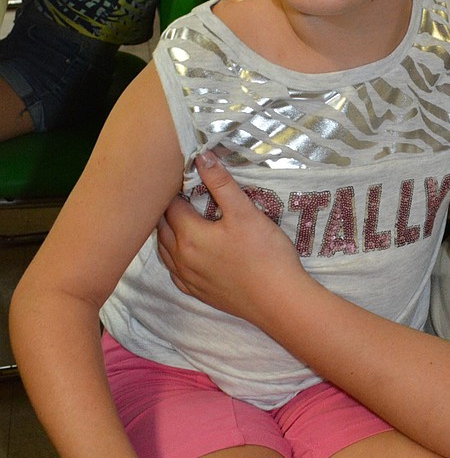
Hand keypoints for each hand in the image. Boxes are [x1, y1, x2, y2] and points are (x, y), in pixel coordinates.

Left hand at [157, 151, 297, 322]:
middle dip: (167, 209)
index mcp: (189, 235)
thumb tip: (201, 157)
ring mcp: (188, 279)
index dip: (176, 189)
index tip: (184, 178)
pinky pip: (175, 272)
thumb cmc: (264, 254)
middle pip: (162, 228)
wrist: (278, 300)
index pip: (171, 205)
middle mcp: (181, 258)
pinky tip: (184, 253)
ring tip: (178, 219)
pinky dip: (174, 257)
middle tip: (180, 194)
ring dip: (167, 233)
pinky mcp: (199, 293)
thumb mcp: (245, 212)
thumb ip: (221, 184)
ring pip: (165, 251)